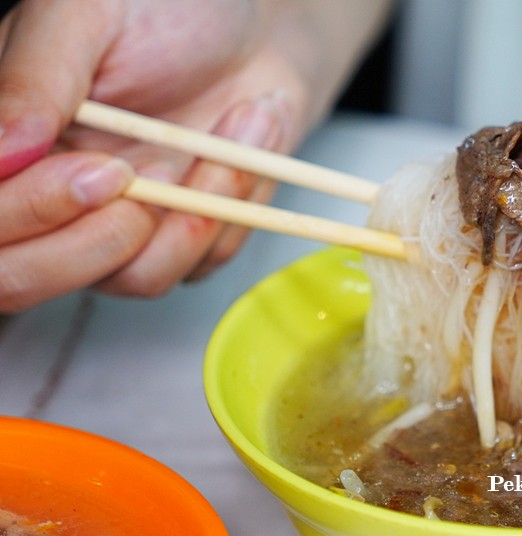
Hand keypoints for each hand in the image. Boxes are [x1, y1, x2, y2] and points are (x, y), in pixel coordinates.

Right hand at [0, 0, 389, 311]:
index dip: (36, 212)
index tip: (104, 171)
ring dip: (195, 210)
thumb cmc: (165, 9)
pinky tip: (245, 136)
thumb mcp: (86, 16)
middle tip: (157, 175)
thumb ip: (34, 80)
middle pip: (31, 280)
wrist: (255, 29)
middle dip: (104, 241)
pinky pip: (200, 263)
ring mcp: (116, 227)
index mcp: (9, 147)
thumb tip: (0, 154)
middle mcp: (51, 199)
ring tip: (229, 129)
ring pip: (134, 278)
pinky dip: (236, 204)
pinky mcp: (181, 241)